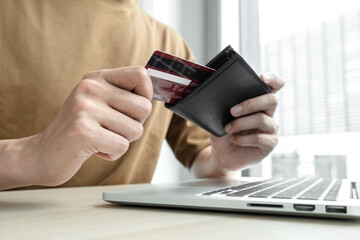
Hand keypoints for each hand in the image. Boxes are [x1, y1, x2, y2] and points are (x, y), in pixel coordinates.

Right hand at [25, 66, 152, 186]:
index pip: (141, 74)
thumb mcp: (97, 103)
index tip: (132, 109)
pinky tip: (94, 149)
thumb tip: (152, 95)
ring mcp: (85, 109)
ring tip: (100, 138)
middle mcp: (90, 88)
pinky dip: (112, 153)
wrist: (43, 153)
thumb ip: (122, 95)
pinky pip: (122, 146)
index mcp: (96, 78)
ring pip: (136, 130)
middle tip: (111, 128)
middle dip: (134, 125)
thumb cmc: (79, 130)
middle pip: (144, 107)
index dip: (146, 95)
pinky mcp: (83, 132)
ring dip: (122, 141)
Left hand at [193, 73, 283, 176]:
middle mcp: (268, 113)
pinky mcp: (270, 143)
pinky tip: (234, 139)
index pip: (274, 86)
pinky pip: (259, 138)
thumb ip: (224, 106)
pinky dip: (243, 138)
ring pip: (262, 120)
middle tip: (232, 111)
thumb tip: (219, 98)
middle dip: (250, 103)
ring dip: (241, 123)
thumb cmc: (223, 133)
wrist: (222, 154)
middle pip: (271, 99)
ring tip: (227, 129)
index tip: (263, 77)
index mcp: (258, 102)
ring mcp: (271, 128)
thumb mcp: (220, 117)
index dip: (273, 79)